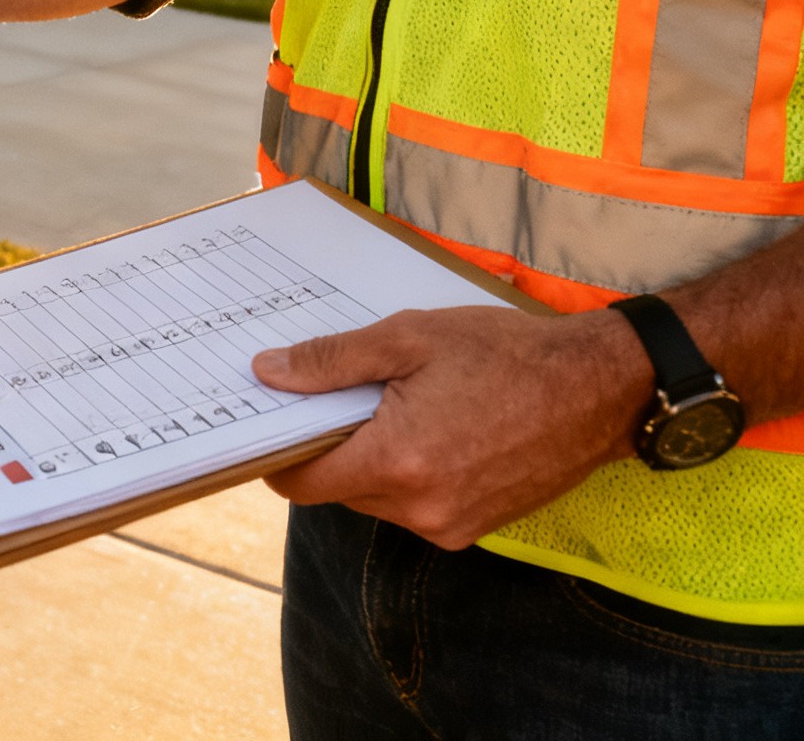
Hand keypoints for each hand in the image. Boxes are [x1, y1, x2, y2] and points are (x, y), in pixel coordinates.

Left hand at [254, 305, 652, 547]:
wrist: (598, 389)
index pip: (303, 483)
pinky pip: (415, 506)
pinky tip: (430, 428)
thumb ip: (331, 361)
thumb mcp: (408, 339)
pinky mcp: (475, 527)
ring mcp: (451, 525)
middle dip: (331, 447)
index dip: (280, 452)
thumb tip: (269, 373)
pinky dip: (407, 473)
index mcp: (398, 464)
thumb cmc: (506, 355)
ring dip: (371, 459)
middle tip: (342, 395)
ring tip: (396, 405)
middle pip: (338, 489)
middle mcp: (421, 509)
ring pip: (375, 500)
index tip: (276, 420)